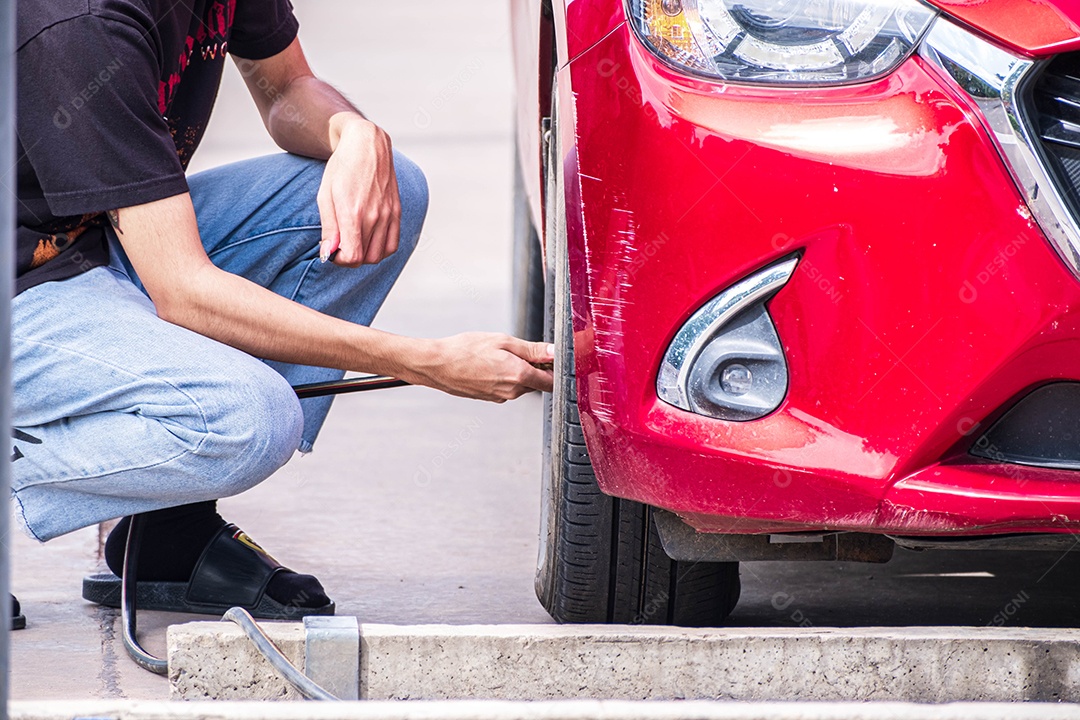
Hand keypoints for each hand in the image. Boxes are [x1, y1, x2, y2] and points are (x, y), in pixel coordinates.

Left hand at [317, 114, 399, 266]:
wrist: (366, 144)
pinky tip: (370, 241)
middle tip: (341, 246)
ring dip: (365, 255)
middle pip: (365, 258)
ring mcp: (388, 214)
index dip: (339, 260)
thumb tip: (328, 253)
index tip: (332, 251)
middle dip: (350, 258)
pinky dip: (381, 250)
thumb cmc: (341, 168)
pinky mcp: (397, 211)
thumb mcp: (325, 196)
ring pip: (379, 255)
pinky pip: (392, 244)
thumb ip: (328, 228)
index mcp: (353, 213)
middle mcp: (374, 216)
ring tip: (354, 242)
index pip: (352, 256)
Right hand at [412, 333, 555, 401]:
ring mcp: (500, 397)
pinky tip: (490, 364)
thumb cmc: (466, 349)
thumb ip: (532, 349)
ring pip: (520, 385)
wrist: (438, 365)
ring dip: (517, 371)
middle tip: (517, 349)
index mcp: (519, 376)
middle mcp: (512, 391)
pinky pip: (506, 387)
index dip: (554, 369)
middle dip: (534, 367)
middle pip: (536, 382)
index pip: (551, 381)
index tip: (550, 357)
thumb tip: (554, 352)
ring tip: (498, 355)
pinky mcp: (490, 398)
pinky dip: (504, 376)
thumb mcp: (503, 341)